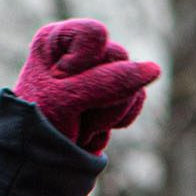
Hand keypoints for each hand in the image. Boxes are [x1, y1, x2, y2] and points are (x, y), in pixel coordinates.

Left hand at [15, 19, 161, 152]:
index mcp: (59, 40)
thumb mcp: (68, 99)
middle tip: (75, 112)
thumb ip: (109, 82)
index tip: (63, 82)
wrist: (41, 161)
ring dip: (109, 112)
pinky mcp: (117, 94)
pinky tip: (95, 128)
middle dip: (102, 93)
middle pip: (119, 58)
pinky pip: (137, 99)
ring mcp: (102, 73)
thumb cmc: (41, 122)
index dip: (87, 61)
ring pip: (133, 82)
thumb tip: (155, 70)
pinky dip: (119, 119)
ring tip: (82, 124)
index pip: (95, 35)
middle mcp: (81, 51)